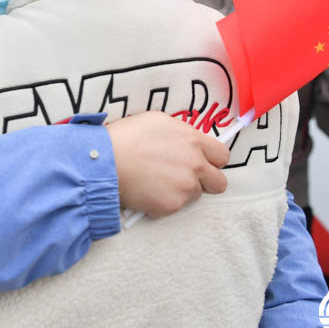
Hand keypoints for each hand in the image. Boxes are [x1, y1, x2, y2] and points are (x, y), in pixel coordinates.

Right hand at [107, 111, 229, 218]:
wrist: (106, 161)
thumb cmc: (127, 137)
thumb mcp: (158, 120)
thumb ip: (181, 133)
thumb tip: (187, 141)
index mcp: (194, 141)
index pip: (222, 156)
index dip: (213, 160)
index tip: (204, 162)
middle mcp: (196, 165)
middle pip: (219, 182)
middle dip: (206, 181)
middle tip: (186, 178)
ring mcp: (185, 187)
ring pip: (195, 195)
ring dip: (182, 191)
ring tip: (158, 182)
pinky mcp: (172, 205)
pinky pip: (175, 207)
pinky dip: (163, 201)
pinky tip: (147, 191)